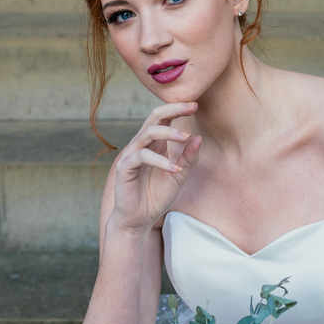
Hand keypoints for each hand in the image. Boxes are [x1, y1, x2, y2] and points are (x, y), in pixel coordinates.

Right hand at [111, 102, 202, 231]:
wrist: (138, 219)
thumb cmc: (156, 196)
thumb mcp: (179, 177)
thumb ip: (188, 159)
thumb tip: (198, 138)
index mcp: (155, 144)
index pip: (164, 119)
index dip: (178, 109)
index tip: (195, 105)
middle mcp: (142, 145)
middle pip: (154, 118)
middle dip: (173, 109)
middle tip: (192, 107)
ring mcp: (132, 155)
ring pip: (148, 133)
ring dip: (169, 133)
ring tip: (186, 137)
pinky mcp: (125, 168)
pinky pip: (142, 157)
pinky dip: (160, 161)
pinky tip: (175, 169)